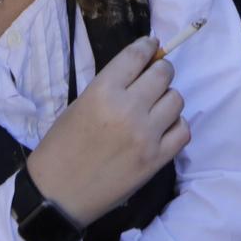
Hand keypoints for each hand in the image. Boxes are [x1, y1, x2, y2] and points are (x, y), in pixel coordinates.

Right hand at [26, 37, 188, 227]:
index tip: (152, 45)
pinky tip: (163, 128)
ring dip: (168, 99)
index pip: (137, 56)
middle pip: (163, 74)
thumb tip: (139, 71)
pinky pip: (183, 130)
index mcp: (103, 91)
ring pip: (176, 99)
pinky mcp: (156, 159)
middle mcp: (128, 109)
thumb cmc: (60, 148)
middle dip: (161, 70)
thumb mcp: (79, 105)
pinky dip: (176, 125)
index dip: (148, 46)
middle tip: (155, 77)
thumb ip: (110, 87)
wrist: (57, 195)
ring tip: (156, 107)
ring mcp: (146, 135)